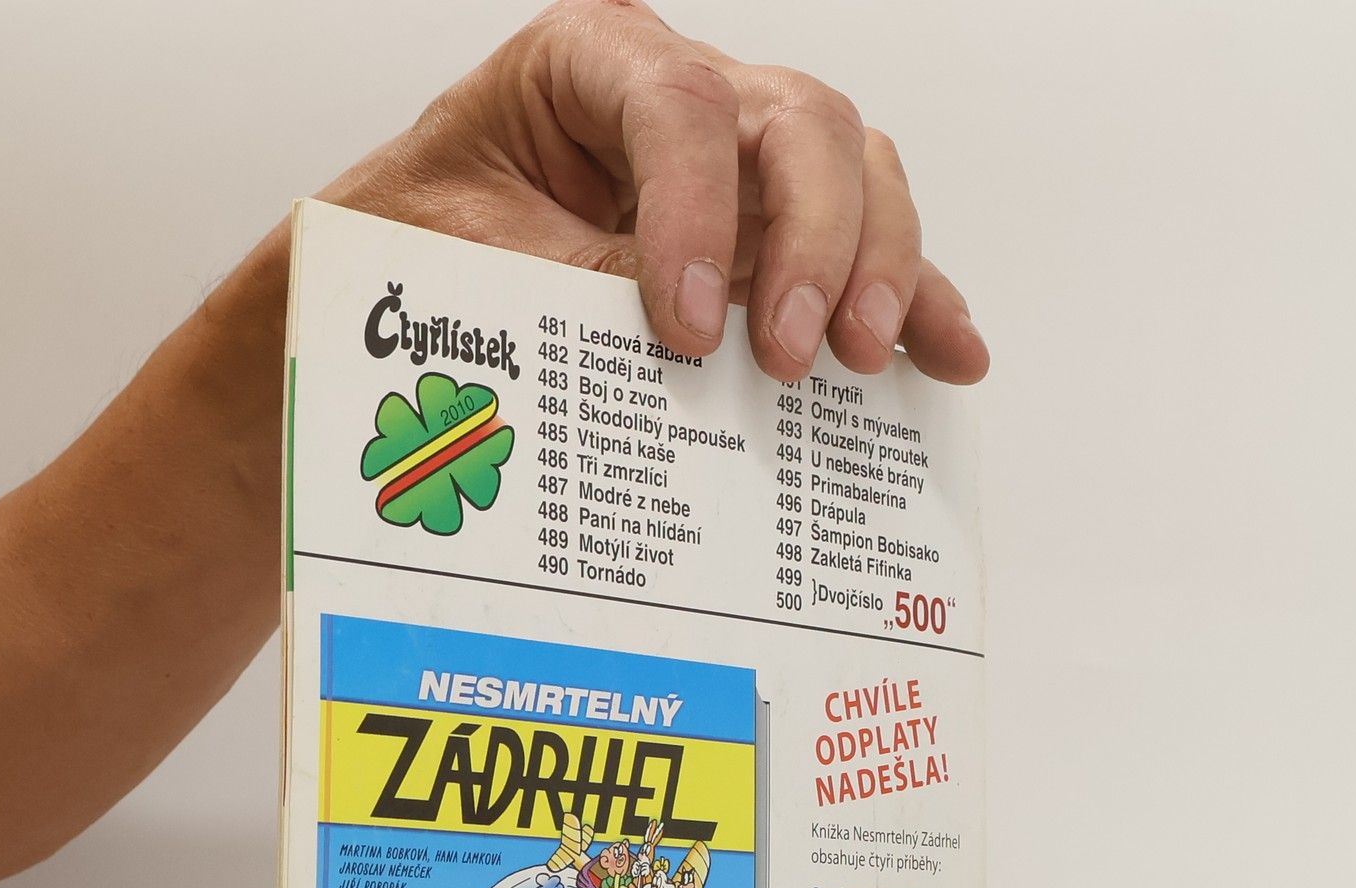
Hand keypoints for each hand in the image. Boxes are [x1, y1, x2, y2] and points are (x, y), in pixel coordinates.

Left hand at [319, 0, 985, 382]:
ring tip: (860, 359)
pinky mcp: (774, 233)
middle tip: (790, 352)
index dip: (697, 213)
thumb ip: (580, 284)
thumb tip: (691, 338)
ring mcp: (744, 162)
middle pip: (800, 124)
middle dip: (814, 239)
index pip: (678, 105)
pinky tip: (949, 354)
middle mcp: (687, 94)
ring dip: (877, 266)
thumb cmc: (423, 245)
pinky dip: (915, 300)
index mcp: (592, 60)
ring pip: (854, 171)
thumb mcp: (478, 262)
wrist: (406, 282)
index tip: (687, 326)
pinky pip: (864, 250)